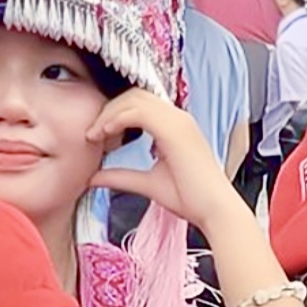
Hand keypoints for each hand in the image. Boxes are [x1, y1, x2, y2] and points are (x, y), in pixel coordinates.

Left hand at [86, 89, 241, 229]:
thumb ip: (121, 177)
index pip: (140, 104)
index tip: (97, 135)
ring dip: (109, 113)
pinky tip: (105, 132)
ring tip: (94, 133)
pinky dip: (118, 118)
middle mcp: (178, 118)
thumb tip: (94, 177)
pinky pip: (138, 112)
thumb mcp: (148, 183)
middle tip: (92, 132)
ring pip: (134, 99)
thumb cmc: (191, 199)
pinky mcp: (174, 129)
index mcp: (176, 126)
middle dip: (109, 109)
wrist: (214, 210)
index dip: (115, 114)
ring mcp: (178, 121)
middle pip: (135, 95)